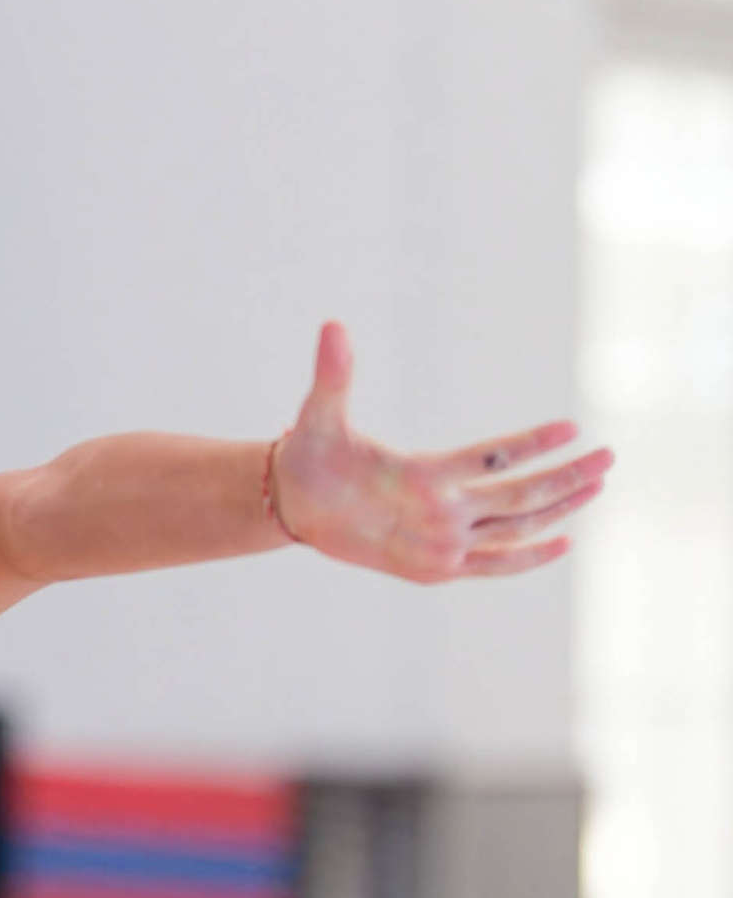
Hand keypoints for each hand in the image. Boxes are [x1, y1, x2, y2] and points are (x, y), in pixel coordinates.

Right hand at [270, 320, 611, 582]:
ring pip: (517, 531)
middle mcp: (437, 519)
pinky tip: (565, 539)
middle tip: (609, 456)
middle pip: (520, 498)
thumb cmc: (310, 459)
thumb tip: (331, 326)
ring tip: (596, 484)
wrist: (289, 513)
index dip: (535, 443)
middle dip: (570, 476)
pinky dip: (533, 555)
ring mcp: (441, 550)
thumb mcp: (318, 417)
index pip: (492, 459)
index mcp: (417, 480)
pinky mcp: (438, 570)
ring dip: (561, 508)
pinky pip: (498, 565)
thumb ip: (334, 374)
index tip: (572, 428)